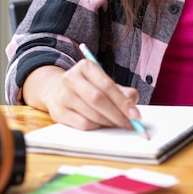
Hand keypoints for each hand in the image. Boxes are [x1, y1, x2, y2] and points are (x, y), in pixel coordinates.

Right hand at [23, 63, 140, 130]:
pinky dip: (97, 127)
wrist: (56, 90)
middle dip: (117, 114)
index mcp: (85, 66)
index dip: (123, 102)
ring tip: (117, 123)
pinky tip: (102, 124)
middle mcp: (71, 78)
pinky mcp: (58, 113)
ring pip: (91, 114)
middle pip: (97, 99)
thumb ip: (122, 91)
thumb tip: (132, 102)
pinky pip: (83, 124)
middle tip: (130, 124)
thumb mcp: (104, 82)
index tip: (136, 115)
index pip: (107, 85)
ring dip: (108, 122)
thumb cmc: (88, 86)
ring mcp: (62, 96)